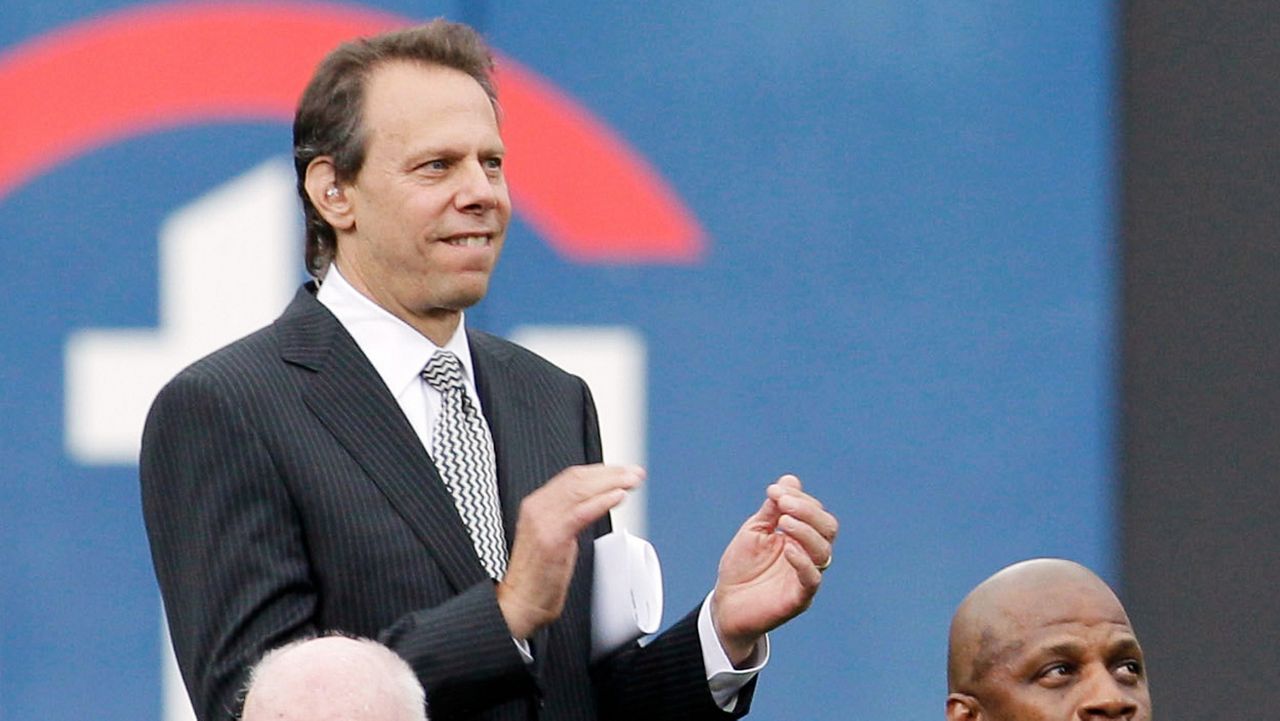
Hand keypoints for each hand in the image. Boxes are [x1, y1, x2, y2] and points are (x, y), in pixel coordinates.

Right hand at [497, 464, 642, 638]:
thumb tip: (595, 505)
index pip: (571, 477)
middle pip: (577, 479)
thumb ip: (569, 518)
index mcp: (536, 505)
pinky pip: (581, 512)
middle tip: (634, 473)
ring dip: (611, 482)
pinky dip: (602, 501)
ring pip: (581, 490)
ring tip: (632, 481)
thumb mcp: (553, 537)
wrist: (519, 603)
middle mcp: (537, 508)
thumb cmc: (537, 577)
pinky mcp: (552, 538)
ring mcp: (543, 521)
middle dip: (610, 473)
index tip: (622, 471)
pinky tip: (617, 496)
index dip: (600, 471)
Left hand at [711, 474, 837, 665]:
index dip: (798, 497)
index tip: (774, 491)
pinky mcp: (799, 598)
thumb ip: (772, 509)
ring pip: (823, 551)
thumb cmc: (741, 568)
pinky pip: (812, 579)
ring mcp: (805, 576)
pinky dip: (803, 561)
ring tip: (783, 521)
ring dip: (806, 531)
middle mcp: (809, 555)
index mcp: (801, 537)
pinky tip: (788, 548)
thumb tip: (789, 479)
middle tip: (783, 503)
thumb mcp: (754, 531)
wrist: (726, 605)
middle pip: (828, 528)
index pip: (815, 512)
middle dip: (808, 510)